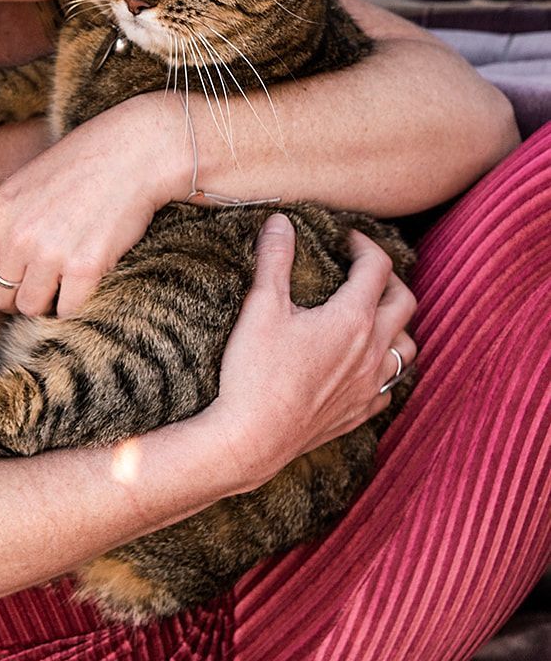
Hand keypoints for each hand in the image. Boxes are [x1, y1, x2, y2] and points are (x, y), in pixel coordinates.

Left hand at [0, 102, 171, 320]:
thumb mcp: (23, 187)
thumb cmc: (78, 167)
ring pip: (32, 308)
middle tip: (37, 280)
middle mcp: (18, 236)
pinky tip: (83, 279)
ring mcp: (50, 253)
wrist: (130, 154)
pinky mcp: (84, 268)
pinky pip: (66, 309)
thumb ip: (3, 227)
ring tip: (63, 275)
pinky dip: (74, 303)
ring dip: (46, 301)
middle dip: (14, 296)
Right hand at [206, 214, 416, 495]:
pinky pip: (390, 385)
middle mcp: (373, 350)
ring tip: (375, 317)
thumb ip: (275, 260)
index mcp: (353, 318)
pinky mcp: (361, 412)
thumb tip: (281, 222)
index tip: (346, 239)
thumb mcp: (261, 306)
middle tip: (366, 271)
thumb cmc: (255, 371)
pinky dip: (385, 367)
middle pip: (404, 303)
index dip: (364, 245)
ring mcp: (371, 385)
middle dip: (390, 279)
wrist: (253, 438)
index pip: (377, 267)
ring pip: (407, 347)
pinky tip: (365, 366)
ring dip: (397, 325)